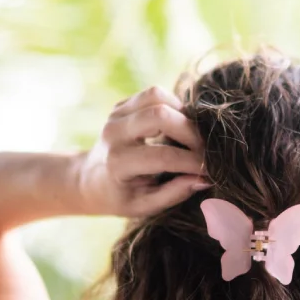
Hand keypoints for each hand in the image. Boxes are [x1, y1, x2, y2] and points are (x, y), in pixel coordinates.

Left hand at [76, 86, 209, 216]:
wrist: (90, 179)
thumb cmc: (121, 197)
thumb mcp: (144, 206)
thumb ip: (174, 193)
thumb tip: (204, 179)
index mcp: (117, 163)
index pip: (163, 156)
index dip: (192, 162)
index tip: (209, 170)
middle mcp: (114, 134)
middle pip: (160, 115)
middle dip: (190, 132)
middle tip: (204, 150)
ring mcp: (116, 115)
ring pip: (158, 96)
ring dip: (183, 113)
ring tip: (191, 136)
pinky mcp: (122, 105)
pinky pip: (154, 94)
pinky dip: (173, 105)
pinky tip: (178, 125)